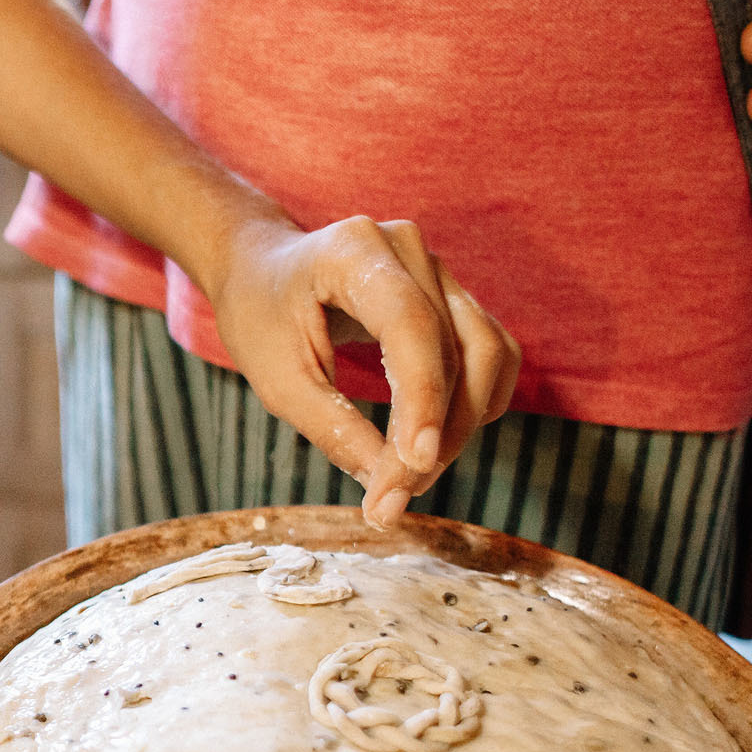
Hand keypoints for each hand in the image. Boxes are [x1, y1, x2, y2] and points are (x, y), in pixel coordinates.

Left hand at [211, 213, 521, 526]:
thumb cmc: (259, 318)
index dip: (422, 399)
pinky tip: (435, 442)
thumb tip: (390, 490)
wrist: (260, 271)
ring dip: (460, 428)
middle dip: (436, 434)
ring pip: (487, 355)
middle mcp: (408, 250)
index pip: (411, 326)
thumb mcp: (276, 380)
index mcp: (355, 251)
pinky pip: (491, 353)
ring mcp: (438, 268)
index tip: (416, 466)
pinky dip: (474, 405)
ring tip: (408, 480)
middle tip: (393, 500)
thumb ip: (333, 430)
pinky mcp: (452, 296)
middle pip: (459, 349)